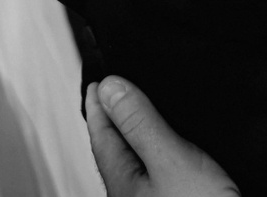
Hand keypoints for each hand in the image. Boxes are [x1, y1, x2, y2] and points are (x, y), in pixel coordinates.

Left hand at [86, 77, 239, 196]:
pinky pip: (153, 178)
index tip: (97, 81)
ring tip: (134, 122)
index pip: (101, 134)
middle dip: (112, 122)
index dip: (98, 104)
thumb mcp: (169, 161)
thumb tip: (111, 87)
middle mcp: (131, 195)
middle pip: (114, 152)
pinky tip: (169, 160)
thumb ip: (140, 124)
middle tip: (108, 97)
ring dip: (134, 139)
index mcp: (122, 180)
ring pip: (134, 166)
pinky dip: (155, 158)